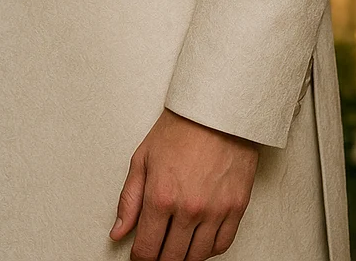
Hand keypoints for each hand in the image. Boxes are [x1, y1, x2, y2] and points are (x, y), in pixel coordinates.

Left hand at [110, 109, 258, 260]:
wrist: (216, 111)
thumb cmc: (180, 129)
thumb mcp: (143, 158)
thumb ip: (129, 200)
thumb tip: (119, 232)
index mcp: (161, 196)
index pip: (147, 248)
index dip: (140, 258)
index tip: (139, 256)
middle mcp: (189, 209)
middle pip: (172, 258)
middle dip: (160, 259)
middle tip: (156, 252)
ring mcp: (215, 211)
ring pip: (197, 257)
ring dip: (184, 258)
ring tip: (175, 248)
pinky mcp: (236, 208)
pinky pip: (222, 245)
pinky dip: (208, 250)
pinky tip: (198, 242)